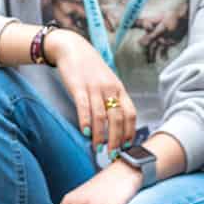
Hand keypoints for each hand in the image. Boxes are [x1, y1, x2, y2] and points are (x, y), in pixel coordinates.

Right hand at [45, 30, 136, 152]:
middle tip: (113, 154)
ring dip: (101, 135)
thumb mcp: (107, 82)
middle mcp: (110, 89)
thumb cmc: (90, 69)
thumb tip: (116, 124)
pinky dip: (86, 122)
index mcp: (119, 89)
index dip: (130, 132)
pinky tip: (86, 133)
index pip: (131, 113)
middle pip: (118, 118)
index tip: (127, 147)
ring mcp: (95, 88)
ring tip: (99, 149)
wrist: (72, 49)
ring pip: (102, 116)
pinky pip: (84, 107)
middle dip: (117, 139)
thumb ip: (113, 100)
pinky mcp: (79, 87)